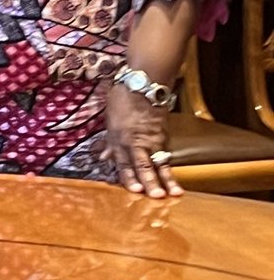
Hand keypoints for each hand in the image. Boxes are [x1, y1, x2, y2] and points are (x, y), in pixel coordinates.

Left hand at [103, 82, 182, 198]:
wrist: (143, 83)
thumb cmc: (123, 98)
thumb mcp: (110, 118)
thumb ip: (109, 140)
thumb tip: (102, 156)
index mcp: (118, 138)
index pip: (122, 162)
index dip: (127, 176)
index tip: (133, 189)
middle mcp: (134, 141)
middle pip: (141, 164)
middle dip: (147, 181)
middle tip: (152, 196)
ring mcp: (151, 139)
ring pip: (157, 162)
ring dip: (164, 180)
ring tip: (171, 194)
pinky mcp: (163, 136)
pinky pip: (166, 156)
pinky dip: (170, 171)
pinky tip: (176, 185)